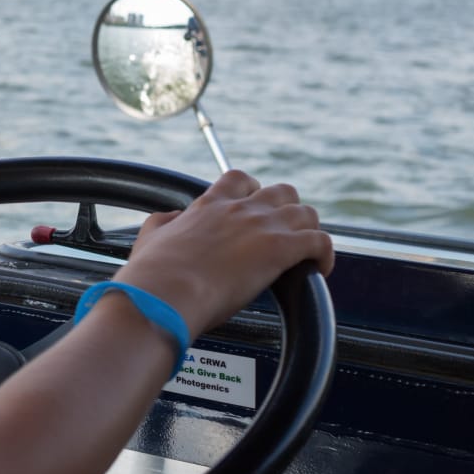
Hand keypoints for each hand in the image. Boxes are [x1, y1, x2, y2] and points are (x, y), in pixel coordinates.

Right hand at [113, 169, 332, 341]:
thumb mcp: (149, 237)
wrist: (164, 294)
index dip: (253, 191)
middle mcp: (239, 209)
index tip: (254, 208)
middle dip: (288, 211)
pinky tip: (319, 269)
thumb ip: (162, 222)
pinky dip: (324, 254)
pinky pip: (319, 242)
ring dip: (308, 231)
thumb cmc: (153, 275)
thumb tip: (171, 218)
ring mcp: (262, 226)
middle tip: (284, 234)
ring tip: (305, 253)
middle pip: (282, 192)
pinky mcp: (280, 249)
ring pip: (306, 213)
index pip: (239, 179)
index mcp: (208, 205)